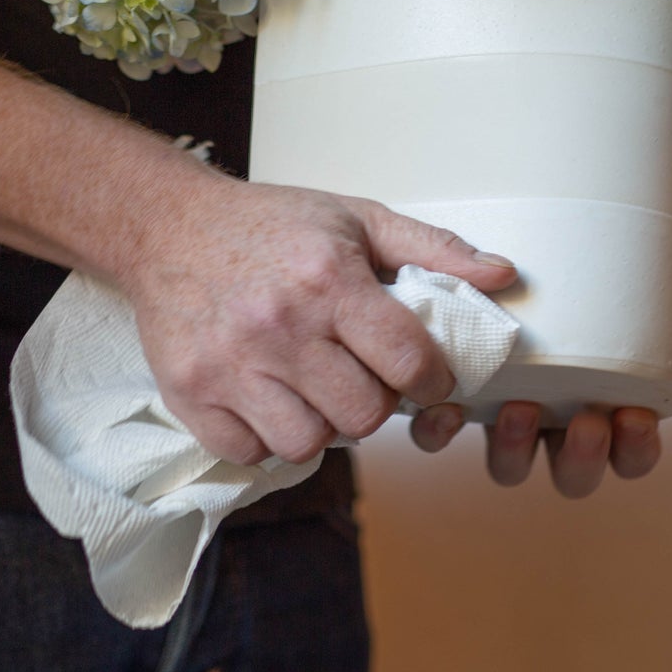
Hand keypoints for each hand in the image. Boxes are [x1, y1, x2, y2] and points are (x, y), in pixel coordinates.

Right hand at [123, 177, 519, 466]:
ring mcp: (230, 365)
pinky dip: (268, 436)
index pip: (407, 360)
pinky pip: (252, 453)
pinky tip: (271, 397)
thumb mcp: (356, 218)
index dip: (433, 379)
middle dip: (377, 402)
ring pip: (309, 444)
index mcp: (328, 280)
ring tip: (315, 387)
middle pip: (363, 415)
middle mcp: (279, 327)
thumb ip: (434, 249)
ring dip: (323, 424)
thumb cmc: (270, 224)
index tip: (428, 376)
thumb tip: (504, 275)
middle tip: (363, 377)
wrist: (167, 225)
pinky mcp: (191, 393)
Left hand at [408, 223, 671, 496]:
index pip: (633, 450)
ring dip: (515, 452)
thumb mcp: (639, 253)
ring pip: (509, 466)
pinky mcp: (452, 394)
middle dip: (586, 460)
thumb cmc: (585, 265)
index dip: (638, 450)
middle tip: (589, 420)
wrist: (495, 241)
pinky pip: (441, 437)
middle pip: (575, 474)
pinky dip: (442, 432)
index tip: (638, 417)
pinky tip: (446, 406)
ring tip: (516, 408)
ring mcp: (501, 411)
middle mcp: (554, 419)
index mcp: (605, 399)